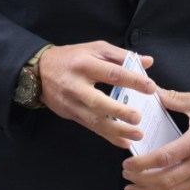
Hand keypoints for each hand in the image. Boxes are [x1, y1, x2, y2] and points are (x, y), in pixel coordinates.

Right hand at [38, 42, 155, 148]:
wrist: (39, 71)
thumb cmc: (72, 57)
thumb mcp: (95, 48)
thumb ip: (121, 55)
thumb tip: (148, 61)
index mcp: (85, 64)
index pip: (111, 72)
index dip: (131, 80)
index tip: (150, 87)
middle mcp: (77, 85)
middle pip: (98, 101)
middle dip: (119, 111)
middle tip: (138, 117)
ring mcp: (72, 102)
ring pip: (94, 119)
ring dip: (116, 130)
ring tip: (137, 134)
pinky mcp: (71, 114)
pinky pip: (91, 127)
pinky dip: (108, 136)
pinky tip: (123, 142)